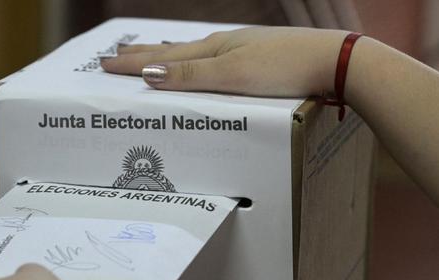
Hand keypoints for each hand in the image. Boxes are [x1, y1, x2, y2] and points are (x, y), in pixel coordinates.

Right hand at [101, 27, 347, 97]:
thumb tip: (148, 75)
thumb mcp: (233, 75)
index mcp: (214, 49)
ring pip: (192, 53)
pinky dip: (194, 60)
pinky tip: (200, 60)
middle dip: (143, 55)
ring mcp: (241, 50)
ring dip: (166, 56)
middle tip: (117, 54)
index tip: (105, 64)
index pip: (163, 58)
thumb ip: (192, 76)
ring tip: (149, 53)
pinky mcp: (256, 58)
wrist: (333, 62)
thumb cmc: (284, 68)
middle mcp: (223, 46)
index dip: (133, 64)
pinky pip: (211, 58)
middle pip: (173, 51)